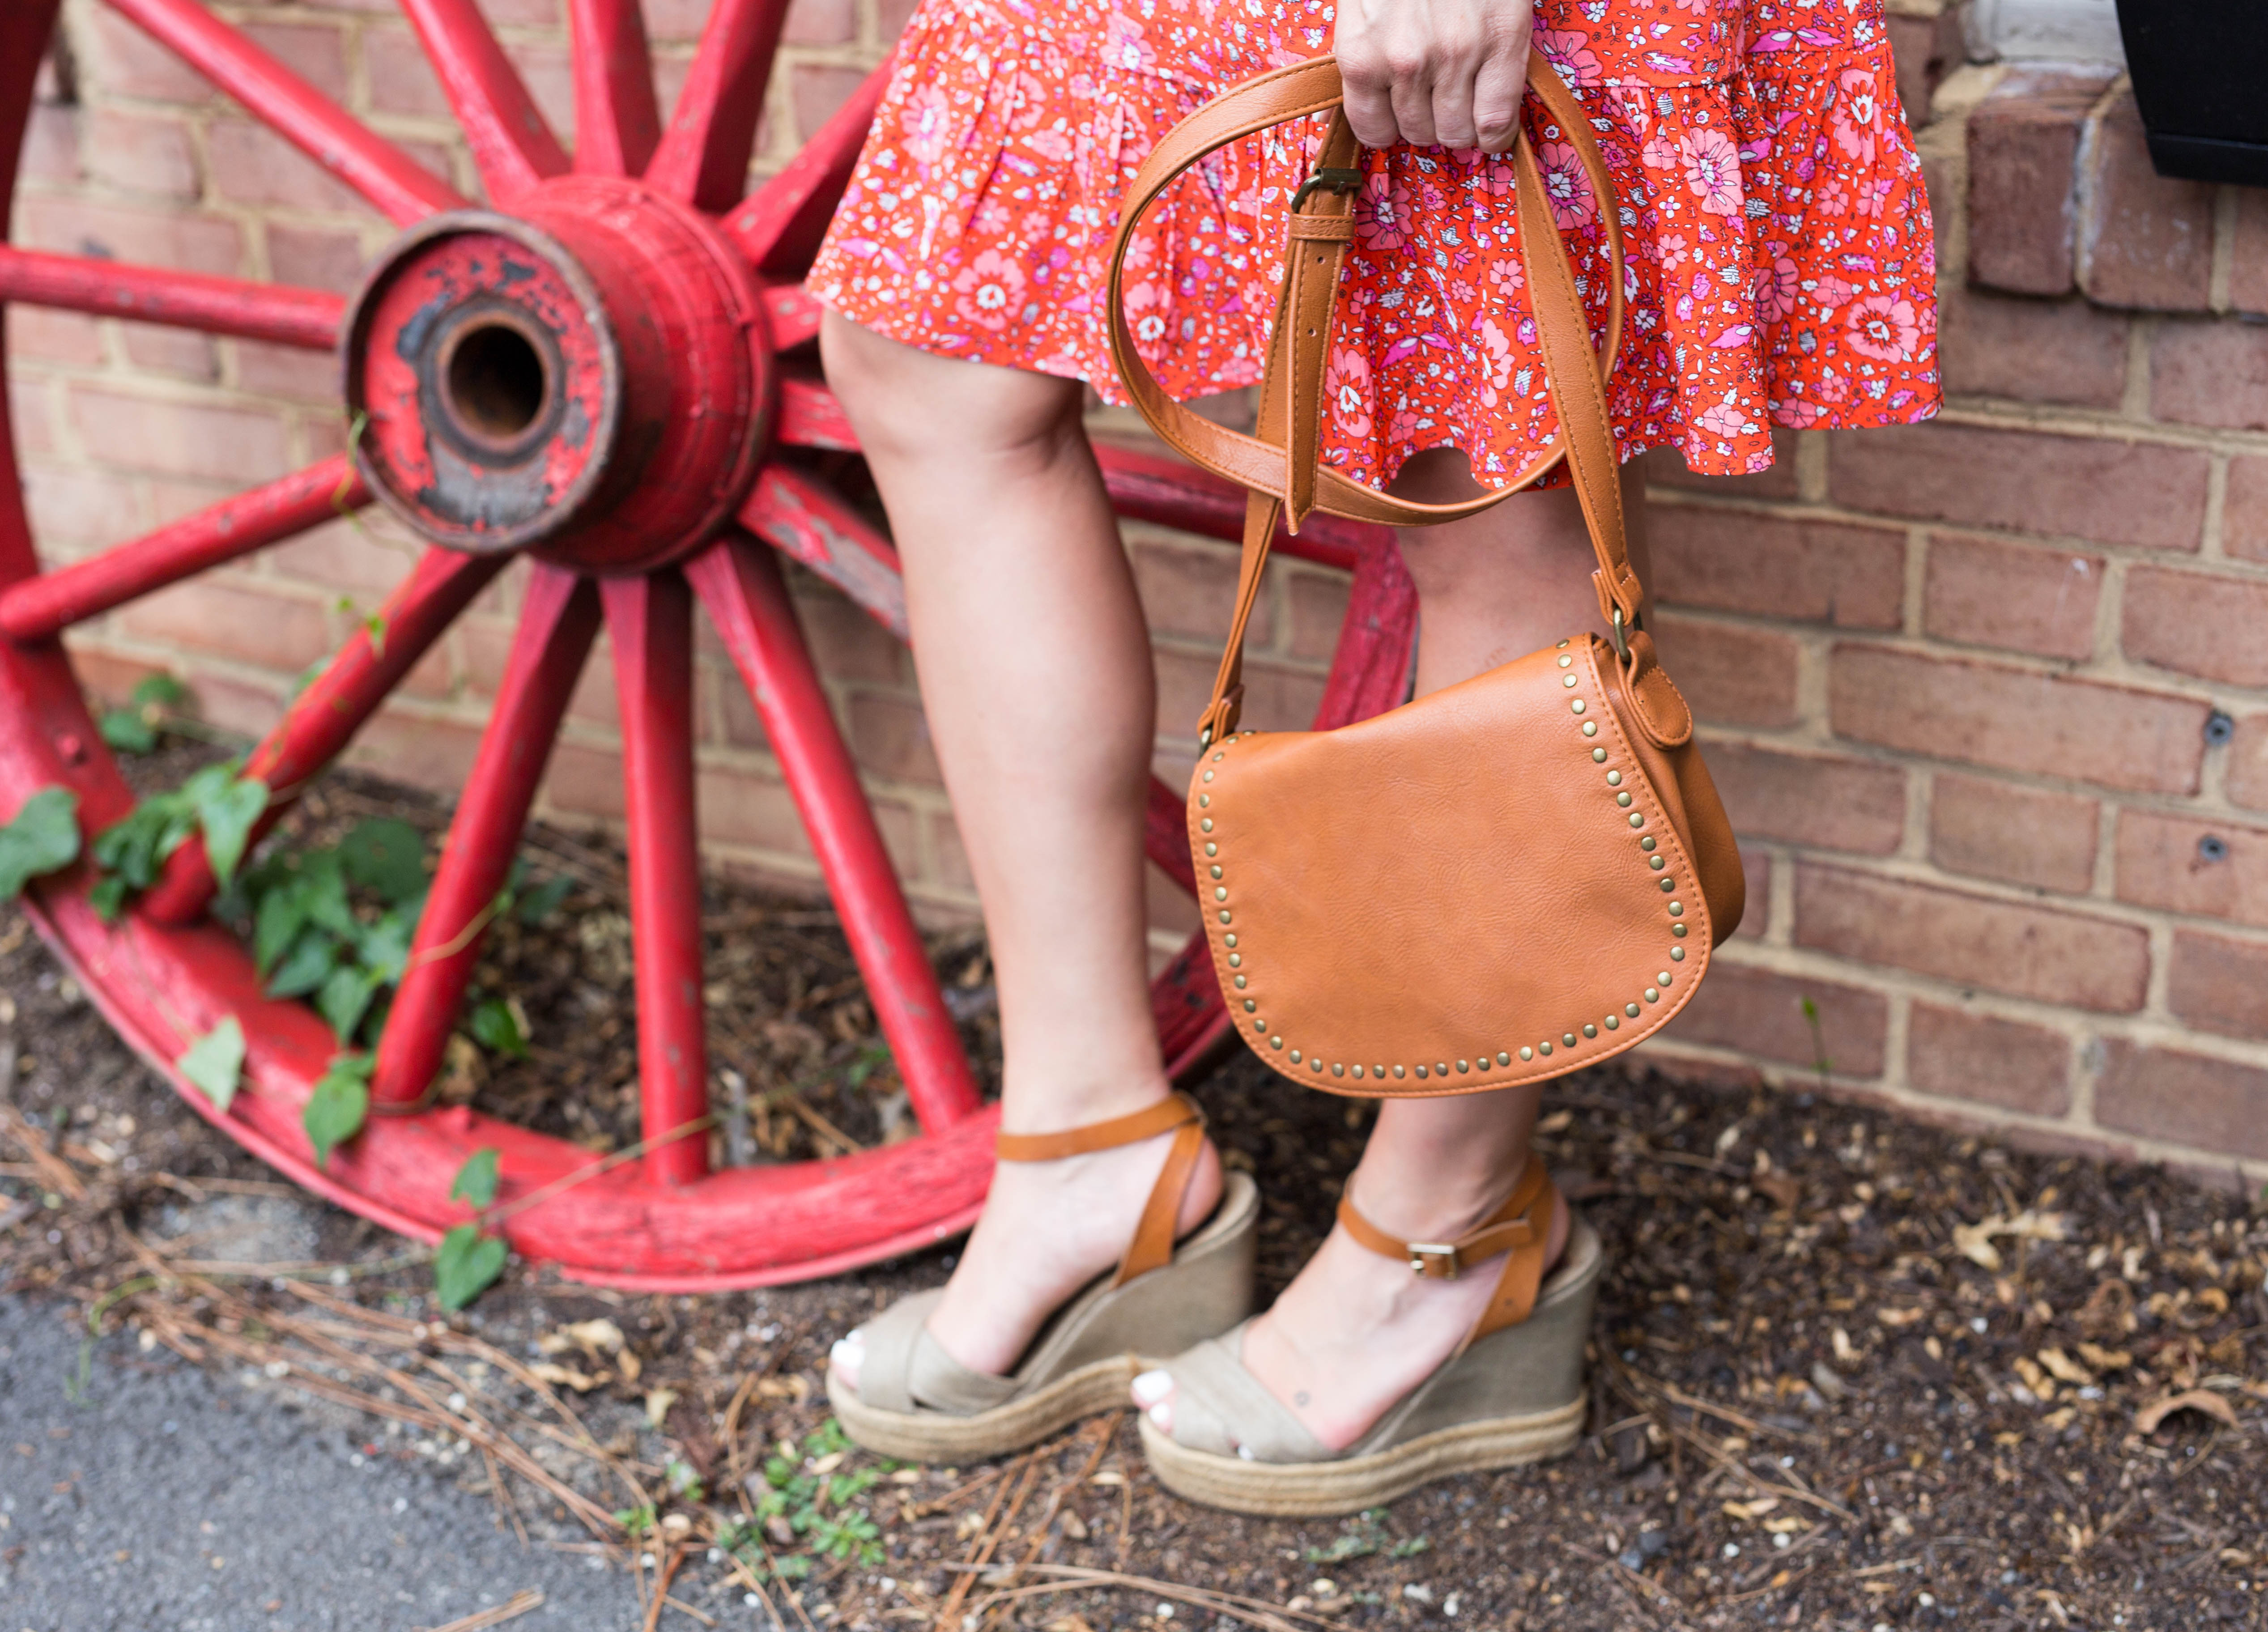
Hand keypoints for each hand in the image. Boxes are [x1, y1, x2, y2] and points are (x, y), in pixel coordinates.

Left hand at [1336, 0, 1532, 152]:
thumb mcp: (1363, 6)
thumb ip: (1366, 50)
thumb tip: (1378, 102)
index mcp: (1360, 53)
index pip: (1374, 131)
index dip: (1393, 127)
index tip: (1405, 115)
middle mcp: (1402, 62)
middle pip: (1420, 134)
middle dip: (1432, 121)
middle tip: (1441, 96)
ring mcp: (1452, 56)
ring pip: (1458, 133)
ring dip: (1463, 124)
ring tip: (1467, 97)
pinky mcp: (1498, 44)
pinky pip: (1495, 120)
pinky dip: (1497, 134)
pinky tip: (1495, 128)